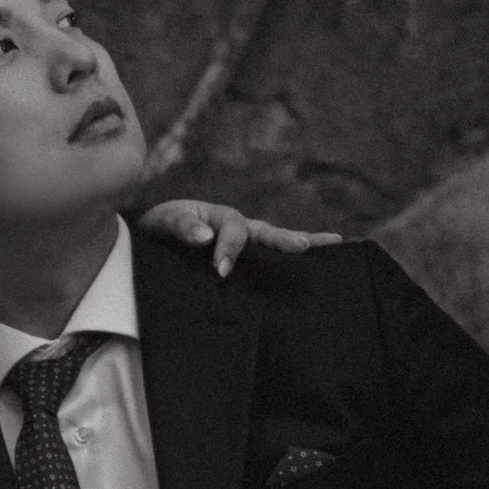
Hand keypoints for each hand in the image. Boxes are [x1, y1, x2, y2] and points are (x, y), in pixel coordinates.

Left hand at [142, 199, 343, 279]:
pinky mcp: (245, 263)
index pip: (233, 232)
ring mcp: (246, 245)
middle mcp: (239, 228)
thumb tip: (205, 238)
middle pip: (266, 232)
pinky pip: (270, 261)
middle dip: (285, 239)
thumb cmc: (159, 230)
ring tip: (333, 243)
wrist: (154, 241)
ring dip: (300, 242)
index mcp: (221, 217)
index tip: (219, 270)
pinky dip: (293, 258)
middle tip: (304, 246)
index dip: (228, 250)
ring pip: (275, 242)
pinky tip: (325, 260)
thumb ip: (181, 226)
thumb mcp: (164, 222)